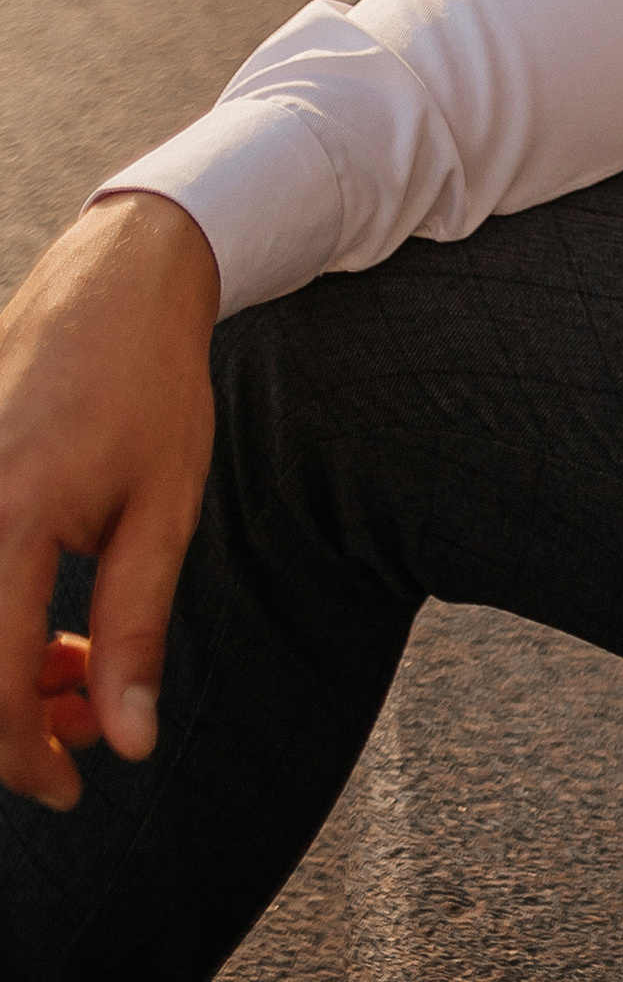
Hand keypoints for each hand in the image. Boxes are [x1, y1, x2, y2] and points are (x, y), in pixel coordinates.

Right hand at [0, 191, 220, 807]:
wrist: (118, 277)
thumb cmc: (151, 382)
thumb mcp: (164, 508)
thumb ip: (135, 629)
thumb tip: (127, 739)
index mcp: (7, 519)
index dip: (25, 758)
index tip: (74, 788)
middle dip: (17, 721)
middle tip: (92, 721)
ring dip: (7, 674)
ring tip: (83, 668)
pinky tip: (53, 627)